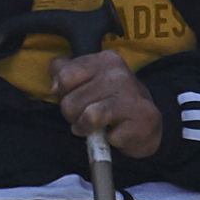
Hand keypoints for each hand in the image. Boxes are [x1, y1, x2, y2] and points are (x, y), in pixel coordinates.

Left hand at [48, 47, 169, 156]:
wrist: (144, 124)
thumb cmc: (108, 101)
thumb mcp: (86, 80)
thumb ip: (63, 73)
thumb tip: (55, 86)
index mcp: (106, 60)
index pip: (65, 77)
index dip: (64, 93)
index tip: (78, 97)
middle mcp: (120, 74)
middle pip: (70, 102)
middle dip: (74, 115)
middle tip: (88, 115)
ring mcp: (133, 97)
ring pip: (88, 117)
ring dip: (86, 128)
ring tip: (95, 126)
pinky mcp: (143, 120)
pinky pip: (108, 137)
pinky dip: (107, 140)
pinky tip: (116, 133)